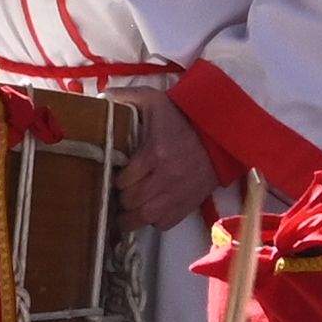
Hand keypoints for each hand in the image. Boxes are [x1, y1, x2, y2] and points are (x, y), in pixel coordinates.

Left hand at [113, 95, 219, 226]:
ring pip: (146, 217)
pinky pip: (164, 223)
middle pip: (132, 202)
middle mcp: (167, 177)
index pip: (124, 180)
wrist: (221, 133)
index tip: (114, 176)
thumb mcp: (154, 100)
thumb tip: (100, 99)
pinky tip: (149, 210)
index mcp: (155, 153)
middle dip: (121, 199)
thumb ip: (125, 98)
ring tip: (126, 210)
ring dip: (132, 216)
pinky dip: (153, 221)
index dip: (115, 181)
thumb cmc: (183, 117)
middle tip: (117, 193)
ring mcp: (179, 193)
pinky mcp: (189, 203)